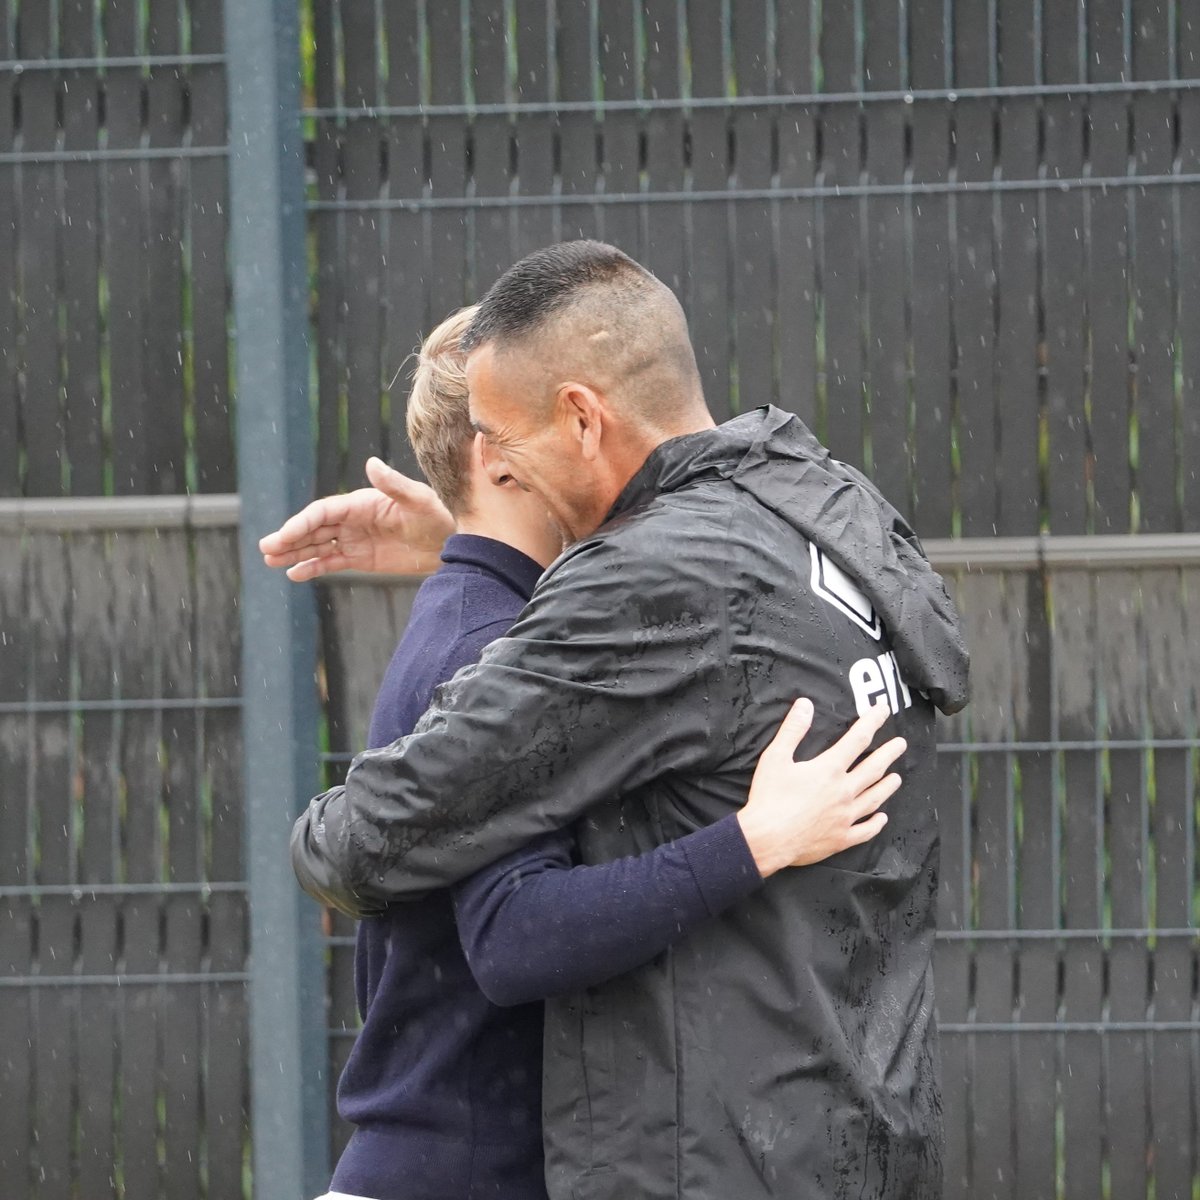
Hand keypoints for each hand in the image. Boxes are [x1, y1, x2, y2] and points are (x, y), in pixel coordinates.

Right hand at [258, 457, 454, 580]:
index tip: (284, 536)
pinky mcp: (360, 559)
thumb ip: (394, 485)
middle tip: (266, 549)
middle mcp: (353, 519)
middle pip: (314, 528)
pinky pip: (331, 562)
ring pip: (317, 545)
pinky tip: (294, 574)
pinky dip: (313, 567)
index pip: (323, 512)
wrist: (451, 542)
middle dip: (289, 538)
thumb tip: (371, 463)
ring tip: (270, 560)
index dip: (302, 523)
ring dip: (294, 552)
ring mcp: (354, 539)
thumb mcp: (418, 500)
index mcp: (361, 502)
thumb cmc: (437, 515)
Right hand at [737, 700, 903, 877]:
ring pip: (874, 798)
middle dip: (889, 753)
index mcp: (829, 770)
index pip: (857, 739)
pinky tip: (882, 818)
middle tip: (901, 744)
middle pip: (874, 768)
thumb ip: (792, 729)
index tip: (883, 710)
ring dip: (887, 786)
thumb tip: (805, 704)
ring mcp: (845, 817)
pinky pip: (865, 830)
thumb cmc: (769, 798)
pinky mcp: (841, 838)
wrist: (767, 840)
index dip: (872, 722)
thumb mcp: (775, 757)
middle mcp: (844, 792)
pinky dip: (876, 823)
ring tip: (897, 778)